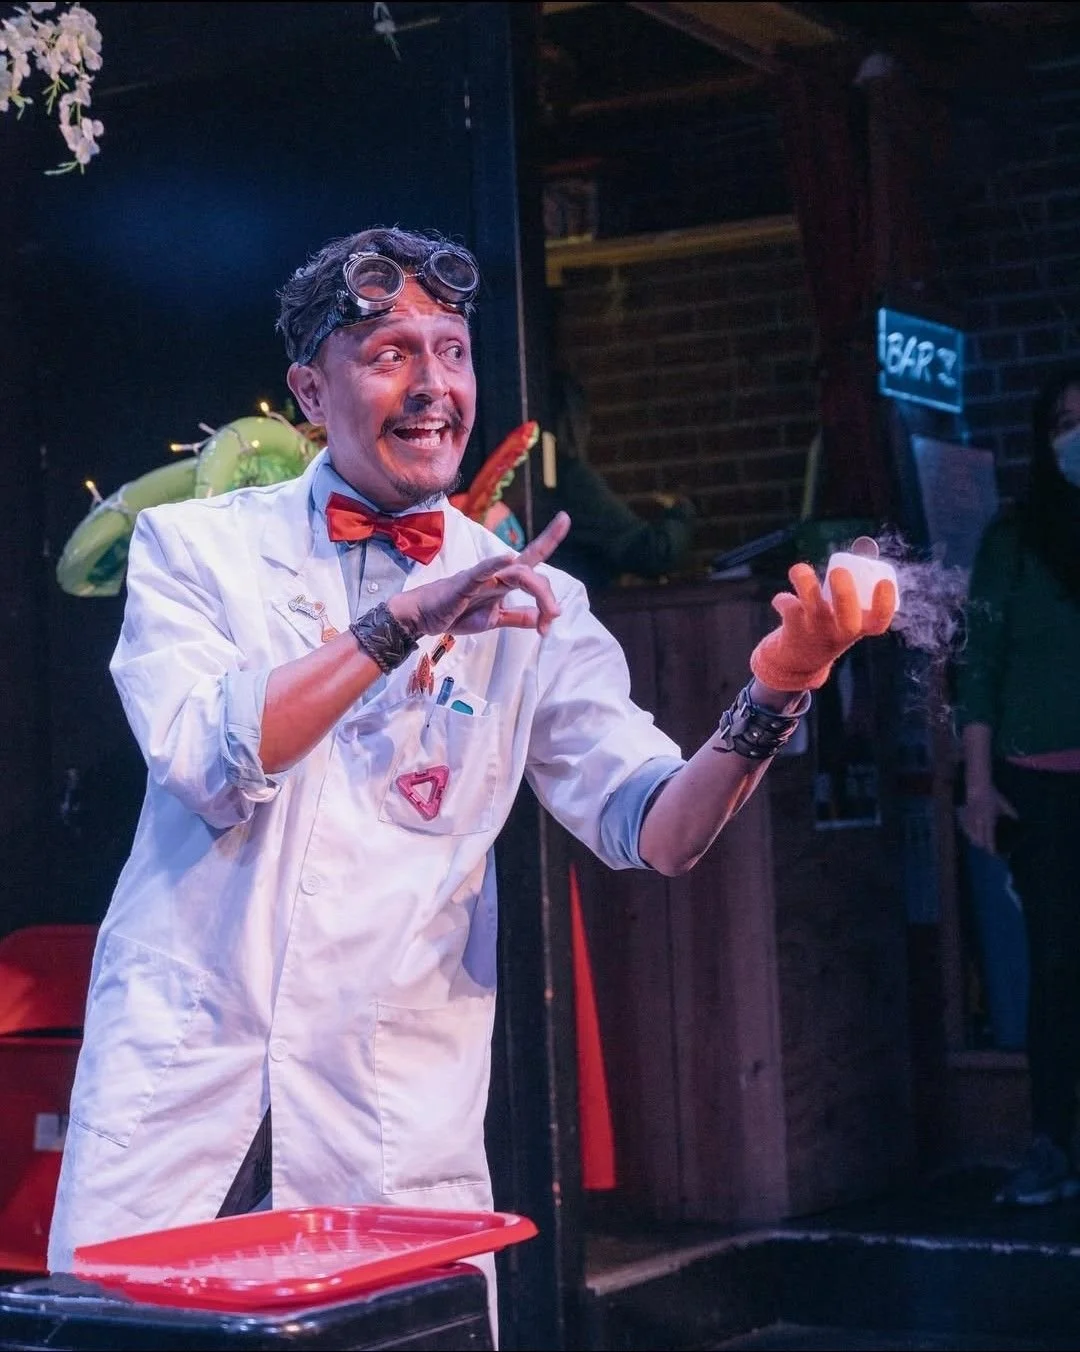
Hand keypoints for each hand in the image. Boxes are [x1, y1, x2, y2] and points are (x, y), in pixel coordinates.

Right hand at [390, 512, 570, 638]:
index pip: (532, 563)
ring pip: (517, 574)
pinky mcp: (465, 583)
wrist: (423, 617)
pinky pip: (482, 571)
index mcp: (504, 582)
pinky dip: (496, 563)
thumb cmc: (455, 612)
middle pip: (531, 574)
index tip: (565, 517)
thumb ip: (516, 618)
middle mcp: (497, 574)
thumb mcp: (493, 620)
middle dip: (548, 596)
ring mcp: (482, 577)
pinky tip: (509, 557)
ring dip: (539, 593)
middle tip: (554, 619)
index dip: (548, 539)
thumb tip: (539, 619)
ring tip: (550, 615)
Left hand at [749, 563, 895, 691]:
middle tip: (838, 571)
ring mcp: (817, 632)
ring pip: (813, 608)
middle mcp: (840, 632)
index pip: (878, 622)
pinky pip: (788, 606)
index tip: (884, 582)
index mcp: (859, 627)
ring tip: (799, 570)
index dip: (884, 604)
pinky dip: (782, 599)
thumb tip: (864, 545)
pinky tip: (782, 601)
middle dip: (844, 594)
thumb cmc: (830, 625)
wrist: (800, 661)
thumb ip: (855, 581)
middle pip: (848, 620)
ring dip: (805, 585)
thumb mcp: (846, 612)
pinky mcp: (794, 630)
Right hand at [959, 786, 1018, 854]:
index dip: (991, 846)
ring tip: (978, 844)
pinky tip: (969, 835)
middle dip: (982, 845)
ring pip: (970, 834)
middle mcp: (979, 822)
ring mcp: (970, 819)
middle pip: (978, 838)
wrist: (977, 786)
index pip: (989, 836)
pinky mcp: (964, 815)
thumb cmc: (992, 795)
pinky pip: (965, 828)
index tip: (992, 853)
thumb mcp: (1003, 803)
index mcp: (989, 819)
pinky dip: (968, 833)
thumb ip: (1010, 812)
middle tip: (986, 849)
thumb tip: (1017, 820)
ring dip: (975, 840)